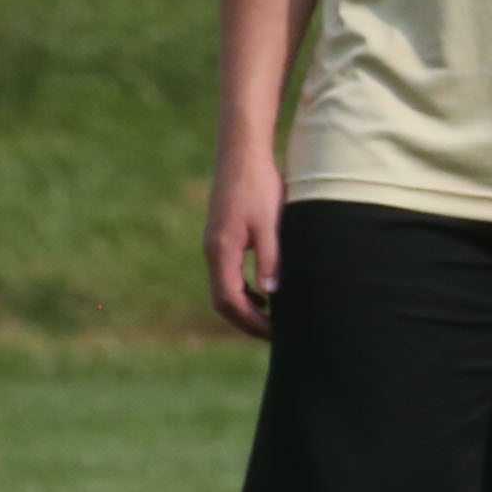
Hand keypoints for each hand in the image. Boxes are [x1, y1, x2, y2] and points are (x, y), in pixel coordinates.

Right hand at [205, 141, 285, 340]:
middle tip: (277, 335)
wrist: (242, 155)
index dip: (252, 322)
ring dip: (246, 308)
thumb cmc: (260, 186)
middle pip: (223, 301)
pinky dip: (245, 291)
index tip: (277, 333)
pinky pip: (229, 275)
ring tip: (275, 319)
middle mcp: (213, 252)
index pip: (230, 301)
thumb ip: (271, 258)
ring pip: (225, 289)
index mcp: (222, 251)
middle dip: (248, 322)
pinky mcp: (222, 238)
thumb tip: (273, 294)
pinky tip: (266, 293)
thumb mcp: (271, 223)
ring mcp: (215, 245)